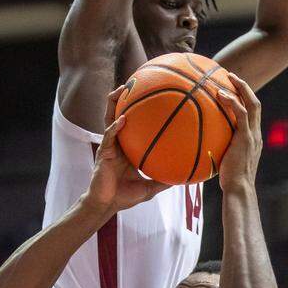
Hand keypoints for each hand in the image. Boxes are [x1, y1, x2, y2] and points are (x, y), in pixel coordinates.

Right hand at [83, 87, 168, 214]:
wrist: (107, 205)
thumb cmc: (125, 196)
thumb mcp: (150, 187)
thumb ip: (164, 181)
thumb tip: (184, 179)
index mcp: (128, 148)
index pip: (133, 123)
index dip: (138, 109)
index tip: (150, 95)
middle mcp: (119, 143)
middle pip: (120, 114)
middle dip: (124, 97)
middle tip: (135, 81)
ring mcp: (110, 146)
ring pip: (110, 119)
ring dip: (114, 104)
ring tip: (122, 90)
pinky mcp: (103, 153)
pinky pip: (109, 136)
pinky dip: (115, 127)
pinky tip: (122, 120)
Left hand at [216, 73, 262, 191]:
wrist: (238, 189)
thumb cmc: (229, 181)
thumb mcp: (225, 162)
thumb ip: (219, 150)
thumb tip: (200, 147)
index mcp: (253, 138)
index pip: (253, 114)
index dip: (245, 100)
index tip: (233, 90)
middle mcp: (256, 134)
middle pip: (256, 103)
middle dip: (245, 88)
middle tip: (232, 77)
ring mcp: (253, 135)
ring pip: (252, 104)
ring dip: (242, 88)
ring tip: (229, 77)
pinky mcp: (246, 138)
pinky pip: (241, 113)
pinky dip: (232, 101)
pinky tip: (220, 94)